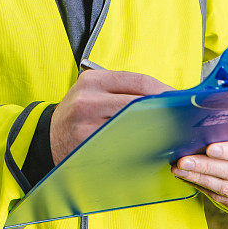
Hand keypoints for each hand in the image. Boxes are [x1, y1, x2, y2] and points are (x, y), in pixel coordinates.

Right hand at [50, 69, 172, 164]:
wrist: (47, 136)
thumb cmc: (77, 112)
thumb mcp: (92, 90)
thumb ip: (121, 90)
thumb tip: (162, 97)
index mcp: (94, 80)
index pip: (138, 81)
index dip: (164, 90)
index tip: (180, 98)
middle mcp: (89, 99)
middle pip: (138, 103)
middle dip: (162, 111)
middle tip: (180, 119)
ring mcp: (87, 124)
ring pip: (132, 126)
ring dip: (154, 130)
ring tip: (168, 133)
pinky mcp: (88, 146)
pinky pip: (120, 146)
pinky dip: (137, 147)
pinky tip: (148, 148)